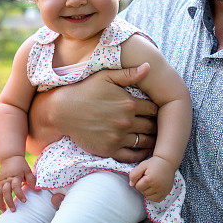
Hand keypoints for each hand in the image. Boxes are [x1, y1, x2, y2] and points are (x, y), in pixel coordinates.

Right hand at [0, 156, 35, 212]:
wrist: (10, 157)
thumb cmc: (20, 165)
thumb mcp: (27, 170)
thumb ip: (32, 180)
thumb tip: (38, 190)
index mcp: (15, 176)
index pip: (16, 186)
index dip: (20, 194)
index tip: (24, 201)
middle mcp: (7, 180)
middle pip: (6, 192)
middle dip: (9, 201)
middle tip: (14, 209)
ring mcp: (1, 182)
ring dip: (1, 203)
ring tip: (5, 211)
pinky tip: (2, 208)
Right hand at [31, 63, 158, 161]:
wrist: (63, 110)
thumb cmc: (85, 90)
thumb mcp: (106, 76)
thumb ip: (129, 74)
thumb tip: (148, 66)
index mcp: (129, 103)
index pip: (154, 110)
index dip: (158, 111)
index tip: (158, 113)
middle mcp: (126, 122)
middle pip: (152, 127)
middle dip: (157, 126)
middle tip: (159, 127)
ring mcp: (118, 137)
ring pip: (144, 142)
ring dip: (152, 141)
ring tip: (154, 139)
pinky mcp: (109, 149)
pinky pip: (131, 156)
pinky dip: (140, 155)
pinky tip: (142, 151)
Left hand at [129, 155, 175, 201]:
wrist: (167, 162)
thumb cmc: (154, 163)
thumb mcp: (142, 165)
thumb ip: (134, 174)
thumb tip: (131, 184)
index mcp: (150, 180)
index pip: (138, 187)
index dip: (139, 181)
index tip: (144, 175)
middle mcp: (157, 186)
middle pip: (143, 192)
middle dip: (143, 186)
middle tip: (149, 177)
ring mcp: (163, 190)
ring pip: (149, 197)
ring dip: (148, 191)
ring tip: (152, 182)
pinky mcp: (166, 192)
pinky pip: (157, 200)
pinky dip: (154, 196)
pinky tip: (155, 188)